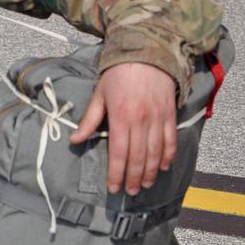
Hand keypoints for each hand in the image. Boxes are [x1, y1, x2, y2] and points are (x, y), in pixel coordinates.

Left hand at [69, 62, 176, 195]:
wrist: (147, 53)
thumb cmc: (118, 73)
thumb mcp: (99, 94)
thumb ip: (89, 120)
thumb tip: (74, 140)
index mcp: (121, 116)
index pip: (118, 152)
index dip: (116, 173)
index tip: (113, 187)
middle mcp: (141, 120)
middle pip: (138, 157)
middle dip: (133, 177)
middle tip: (129, 191)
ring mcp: (158, 118)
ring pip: (155, 153)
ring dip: (150, 172)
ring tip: (144, 185)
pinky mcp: (170, 115)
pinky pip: (170, 141)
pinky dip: (167, 156)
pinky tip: (163, 166)